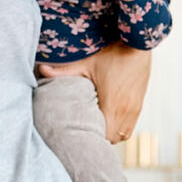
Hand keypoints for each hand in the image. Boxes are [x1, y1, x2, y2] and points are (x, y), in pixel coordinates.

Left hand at [37, 44, 151, 143]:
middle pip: (113, 139)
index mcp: (113, 104)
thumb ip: (63, 71)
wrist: (138, 43)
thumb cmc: (113, 52)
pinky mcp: (139, 104)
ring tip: (97, 125)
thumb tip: (41, 69)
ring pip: (123, 135)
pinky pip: (130, 127)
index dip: (92, 136)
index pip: (104, 135)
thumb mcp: (87, 62)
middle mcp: (126, 110)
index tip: (80, 133)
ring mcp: (135, 108)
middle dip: (99, 136)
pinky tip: (109, 117)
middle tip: (85, 129)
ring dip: (111, 132)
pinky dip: (120, 126)